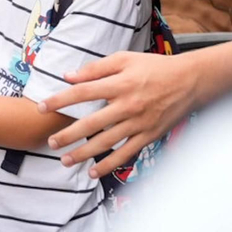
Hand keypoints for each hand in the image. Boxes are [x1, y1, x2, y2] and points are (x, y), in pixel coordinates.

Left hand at [38, 51, 197, 177]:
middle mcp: (127, 105)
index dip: (60, 100)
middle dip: (67, 135)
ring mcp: (138, 123)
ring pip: (106, 143)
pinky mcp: (148, 136)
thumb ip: (96, 68)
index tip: (41, 106)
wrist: (189, 81)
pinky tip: (93, 172)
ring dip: (83, 153)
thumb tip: (68, 76)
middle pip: (91, 123)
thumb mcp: (125, 59)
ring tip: (64, 160)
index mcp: (119, 83)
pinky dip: (109, 164)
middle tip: (50, 141)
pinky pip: (125, 154)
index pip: (82, 93)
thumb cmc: (155, 67)